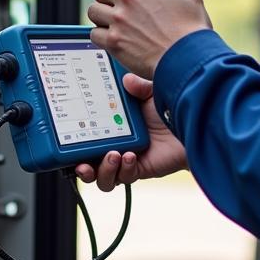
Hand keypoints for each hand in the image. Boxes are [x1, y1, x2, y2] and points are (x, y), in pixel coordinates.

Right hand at [75, 73, 186, 190]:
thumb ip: (138, 86)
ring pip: (104, 179)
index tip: (64, 143)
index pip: (86, 139)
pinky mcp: (141, 170)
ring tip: (111, 156)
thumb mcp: (151, 92)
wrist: (194, 125)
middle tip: (82, 163)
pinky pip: (125, 177)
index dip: (73, 145)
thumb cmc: (173, 109)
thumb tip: (126, 80)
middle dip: (81, 168)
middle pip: (89, 165)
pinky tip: (129, 157)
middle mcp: (117, 146)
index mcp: (112, 127)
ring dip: (103, 171)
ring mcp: (127, 160)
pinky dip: (123, 169)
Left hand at [87, 0, 211, 78]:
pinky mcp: (113, 41)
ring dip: (101, 17)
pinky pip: (94, 34)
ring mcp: (119, 20)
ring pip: (93, 10)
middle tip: (116, 9)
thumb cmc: (193, 31)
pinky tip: (114, 41)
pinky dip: (101, 38)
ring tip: (113, 25)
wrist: (189, 60)